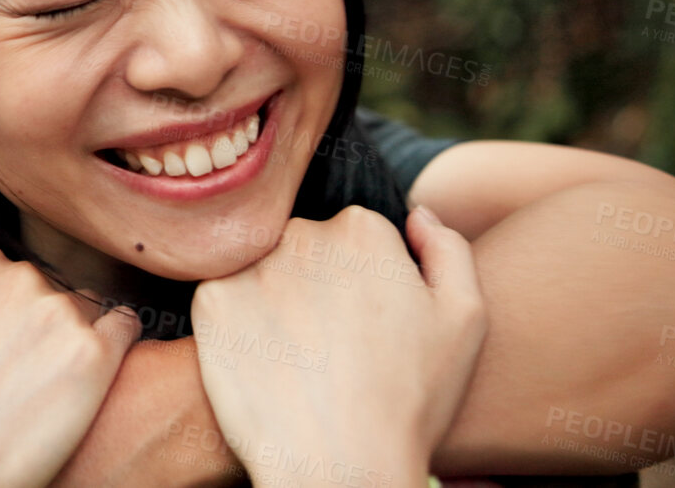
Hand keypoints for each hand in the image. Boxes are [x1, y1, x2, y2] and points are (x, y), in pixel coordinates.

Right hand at [0, 242, 142, 487]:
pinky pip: (125, 328)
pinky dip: (116, 346)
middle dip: (39, 329)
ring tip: (46, 392)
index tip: (0, 351)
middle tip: (19, 378)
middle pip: (49, 291)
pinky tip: (94, 377)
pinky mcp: (91, 354)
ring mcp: (57, 313)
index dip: (6, 318)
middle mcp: (16, 276)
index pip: (9, 275)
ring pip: (86, 312)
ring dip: (72, 343)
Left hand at [190, 205, 485, 487]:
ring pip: (261, 273)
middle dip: (315, 286)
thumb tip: (415, 212)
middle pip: (304, 249)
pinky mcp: (210, 301)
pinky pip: (223, 301)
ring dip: (274, 304)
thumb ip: (447, 248)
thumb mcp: (464, 319)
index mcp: (362, 229)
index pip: (352, 238)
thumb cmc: (410, 400)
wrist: (340, 465)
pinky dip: (239, 328)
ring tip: (299, 360)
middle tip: (331, 347)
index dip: (361, 286)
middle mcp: (302, 234)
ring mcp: (251, 266)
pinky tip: (265, 365)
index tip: (365, 327)